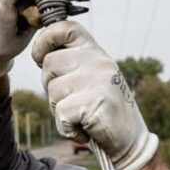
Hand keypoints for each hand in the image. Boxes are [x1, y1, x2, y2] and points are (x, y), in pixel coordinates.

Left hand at [31, 21, 158, 169]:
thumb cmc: (102, 109)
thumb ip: (72, 63)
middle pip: (49, 63)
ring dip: (59, 110)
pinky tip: (84, 128)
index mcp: (96, 52)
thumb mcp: (90, 78)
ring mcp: (98, 81)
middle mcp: (99, 61)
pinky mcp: (95, 102)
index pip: (66, 28)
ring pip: (52, 91)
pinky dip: (67, 128)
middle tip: (72, 101)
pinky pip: (61, 114)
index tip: (39, 57)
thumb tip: (40, 53)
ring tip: (81, 115)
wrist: (130, 141)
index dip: (45, 39)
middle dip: (50, 87)